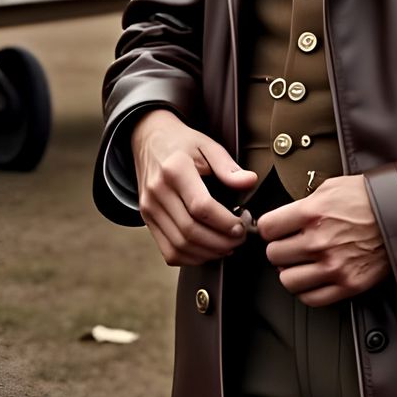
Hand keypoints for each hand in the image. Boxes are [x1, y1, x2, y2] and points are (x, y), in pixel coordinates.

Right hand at [131, 109, 257, 265]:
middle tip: (239, 239)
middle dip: (221, 242)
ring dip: (208, 252)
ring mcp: (149, 207)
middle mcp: (158, 191)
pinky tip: (208, 250)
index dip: (225, 223)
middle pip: (190, 231)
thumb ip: (227, 166)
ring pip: (179, 245)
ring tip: (227, 246)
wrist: (147, 139)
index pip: (200, 206)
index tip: (242, 226)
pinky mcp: (147, 219)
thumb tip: (250, 182)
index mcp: (174, 169)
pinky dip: (191, 258)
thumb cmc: (181, 143)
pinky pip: (168, 251)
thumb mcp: (207, 145)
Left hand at [257, 174, 389, 305]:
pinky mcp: (348, 285)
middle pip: (274, 255)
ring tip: (301, 263)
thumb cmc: (369, 199)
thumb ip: (304, 203)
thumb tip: (284, 217)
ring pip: (288, 280)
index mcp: (312, 213)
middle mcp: (319, 242)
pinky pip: (311, 298)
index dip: (269, 228)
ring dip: (291, 272)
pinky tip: (313, 278)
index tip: (276, 230)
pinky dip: (307, 290)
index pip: (266, 228)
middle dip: (280, 249)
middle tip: (290, 245)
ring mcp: (334, 266)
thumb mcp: (331, 187)